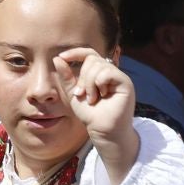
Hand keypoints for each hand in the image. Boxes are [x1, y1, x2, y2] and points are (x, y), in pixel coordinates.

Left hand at [56, 47, 140, 180]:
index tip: (62, 56)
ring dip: (89, 83)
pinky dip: (99, 82)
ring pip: (98, 66)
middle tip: (82, 95)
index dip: (76, 53)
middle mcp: (110, 73)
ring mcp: (118, 77)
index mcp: (99, 73)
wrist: (102, 131)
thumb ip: (66, 77)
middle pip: (92, 59)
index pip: (89, 54)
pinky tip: (101, 95)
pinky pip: (108, 72)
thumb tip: (57, 58)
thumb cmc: (91, 115)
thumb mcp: (74, 94)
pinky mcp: (125, 83)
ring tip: (92, 99)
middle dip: (82, 78)